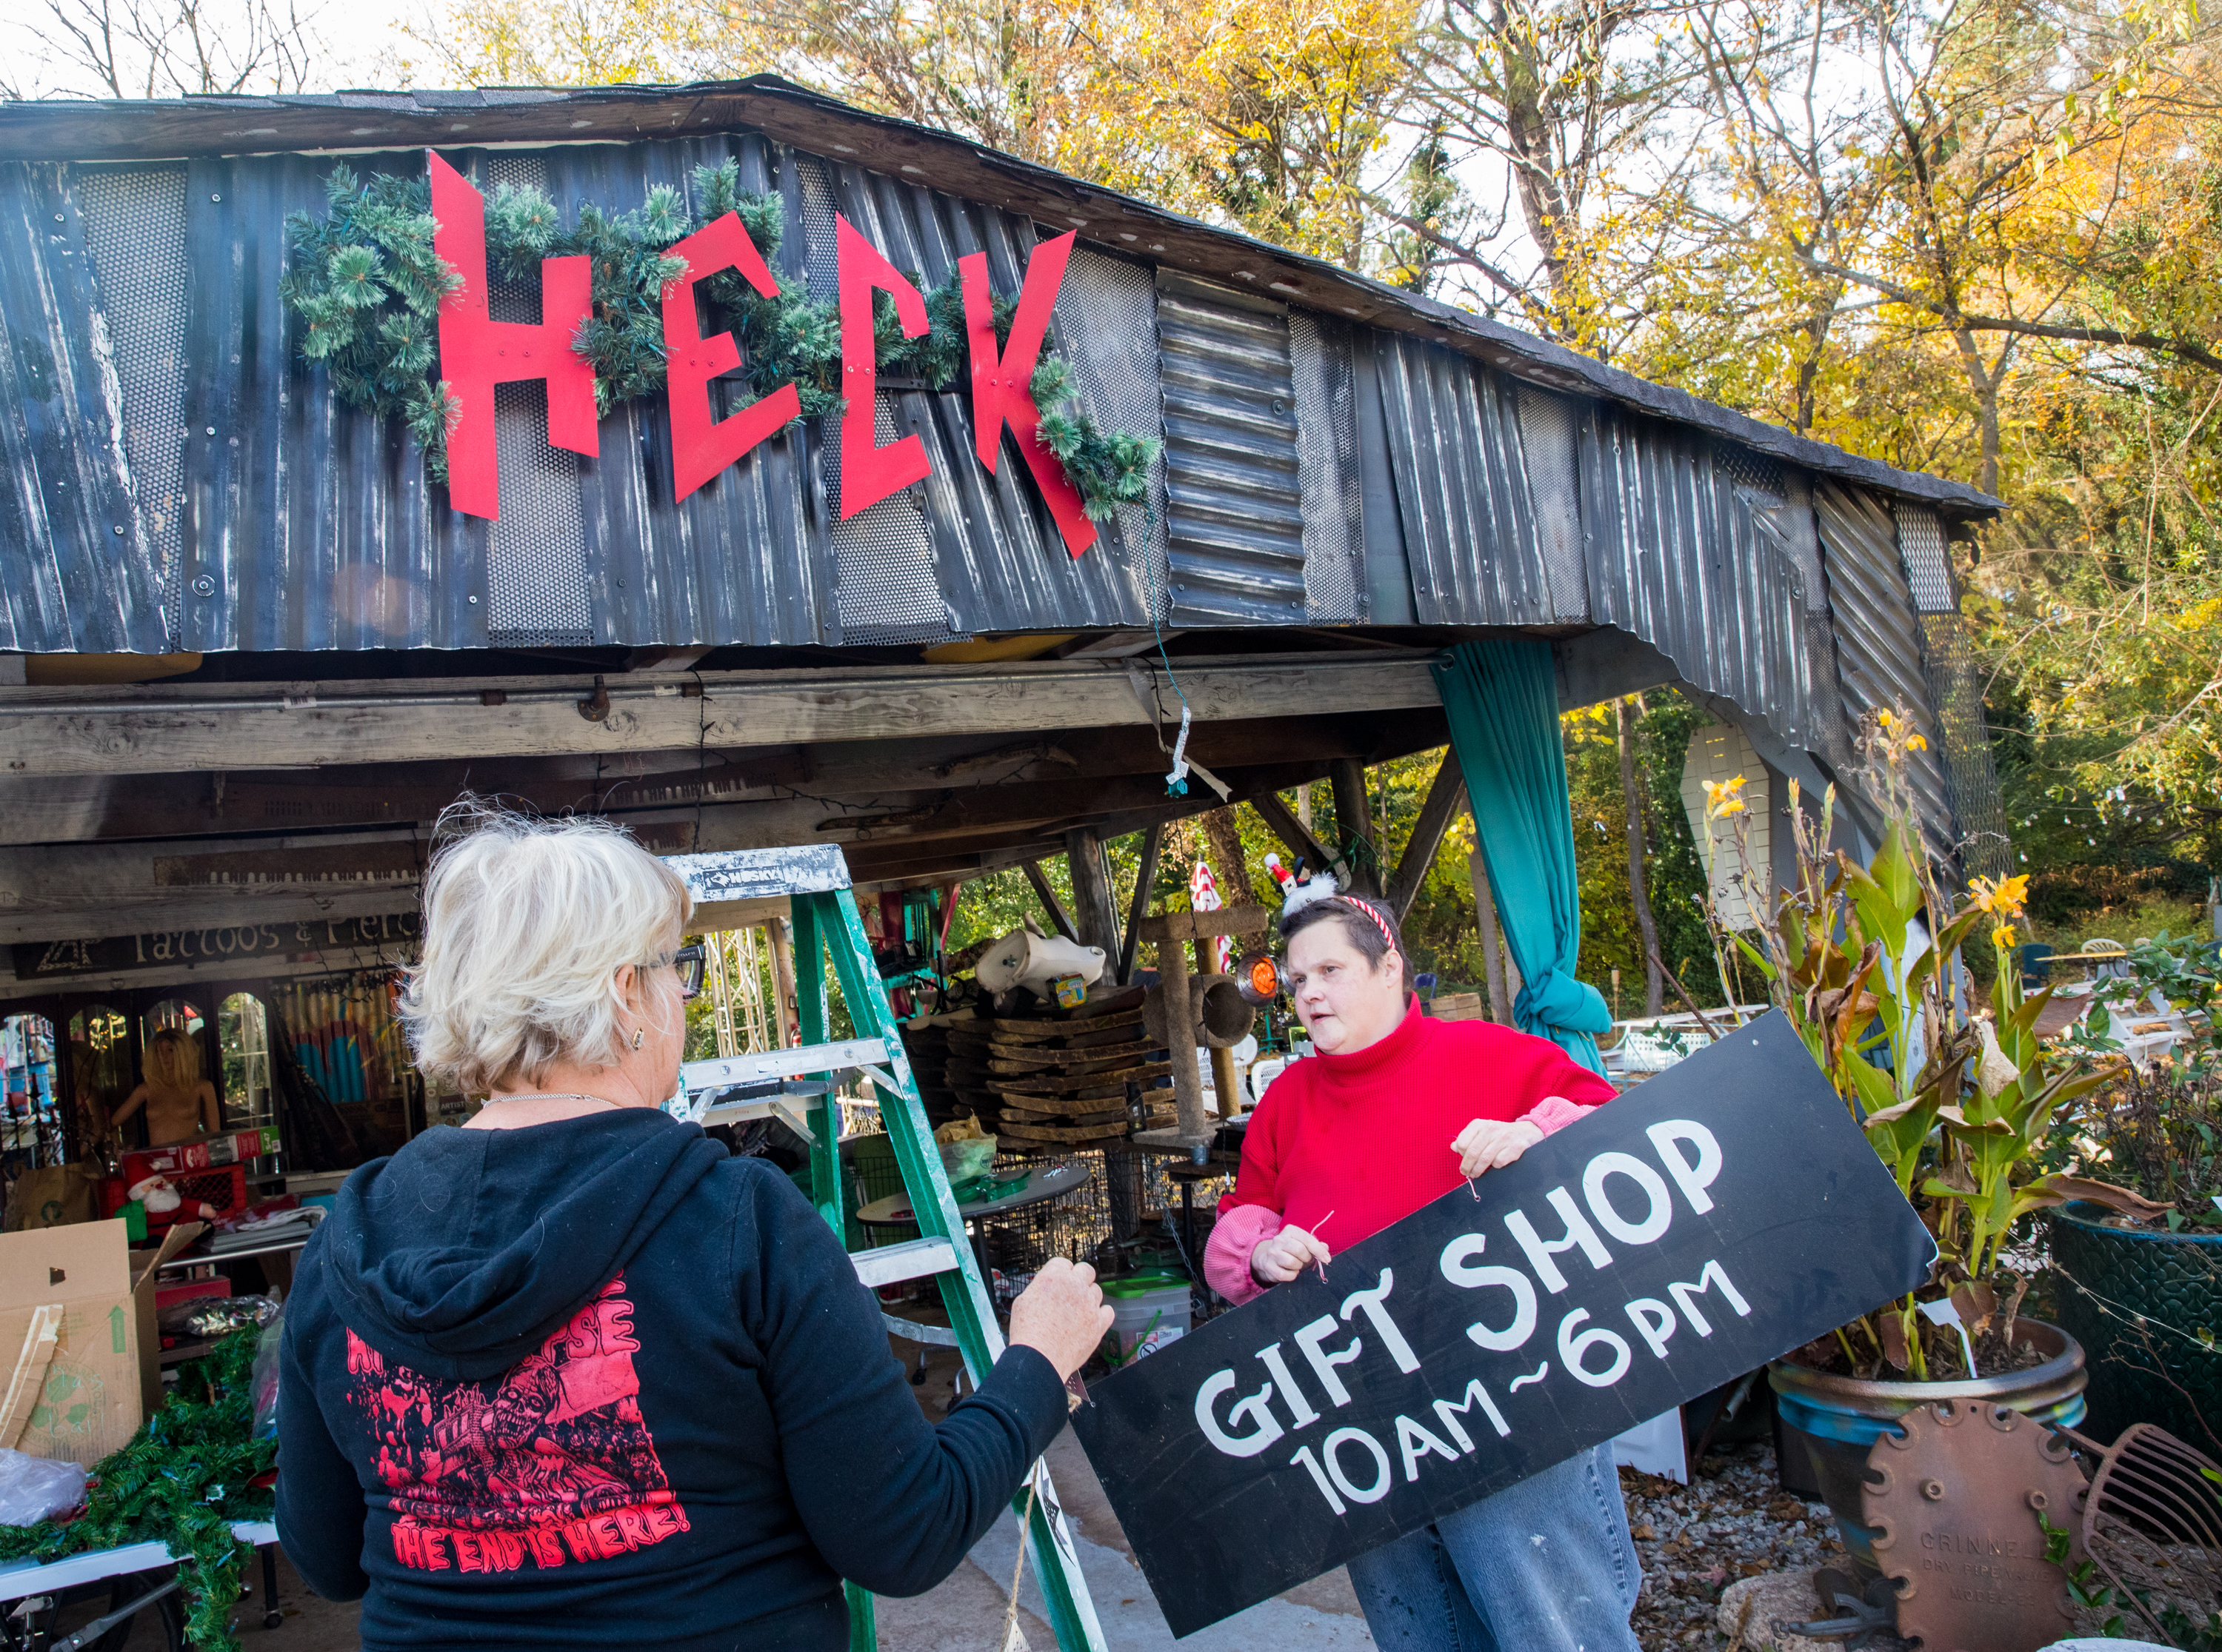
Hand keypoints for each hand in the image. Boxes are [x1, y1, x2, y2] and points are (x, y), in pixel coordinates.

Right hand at [1008, 1257, 1112, 1379]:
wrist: (1040, 1358)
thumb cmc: (1028, 1334)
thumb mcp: (1023, 1301)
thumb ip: (1039, 1288)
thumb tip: (1045, 1288)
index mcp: (1054, 1277)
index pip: (1064, 1263)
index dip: (1061, 1272)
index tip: (1060, 1280)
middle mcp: (1075, 1286)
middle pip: (1086, 1270)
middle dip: (1079, 1278)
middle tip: (1072, 1291)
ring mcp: (1089, 1304)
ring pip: (1097, 1291)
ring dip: (1089, 1298)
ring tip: (1077, 1311)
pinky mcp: (1099, 1323)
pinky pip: (1108, 1311)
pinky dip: (1101, 1314)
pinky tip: (1091, 1320)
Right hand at [1250, 1224, 1330, 1285]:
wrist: (1269, 1257)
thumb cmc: (1291, 1251)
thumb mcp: (1303, 1244)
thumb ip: (1315, 1245)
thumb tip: (1325, 1248)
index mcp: (1290, 1230)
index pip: (1307, 1239)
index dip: (1319, 1250)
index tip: (1326, 1259)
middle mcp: (1279, 1239)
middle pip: (1300, 1250)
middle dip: (1307, 1258)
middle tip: (1306, 1260)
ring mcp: (1272, 1252)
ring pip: (1292, 1262)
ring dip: (1299, 1267)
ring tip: (1297, 1265)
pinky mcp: (1268, 1265)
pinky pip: (1284, 1275)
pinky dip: (1291, 1276)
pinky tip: (1290, 1271)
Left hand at [1453, 1117, 1544, 1178]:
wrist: (1527, 1132)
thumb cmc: (1500, 1135)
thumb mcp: (1482, 1132)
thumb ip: (1468, 1139)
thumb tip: (1453, 1147)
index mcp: (1479, 1124)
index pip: (1462, 1143)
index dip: (1461, 1155)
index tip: (1463, 1161)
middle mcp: (1490, 1128)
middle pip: (1472, 1153)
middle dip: (1467, 1167)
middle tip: (1467, 1173)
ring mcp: (1504, 1137)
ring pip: (1484, 1159)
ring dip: (1478, 1170)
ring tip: (1476, 1174)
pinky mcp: (1516, 1147)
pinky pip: (1499, 1162)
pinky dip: (1495, 1167)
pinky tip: (1495, 1165)